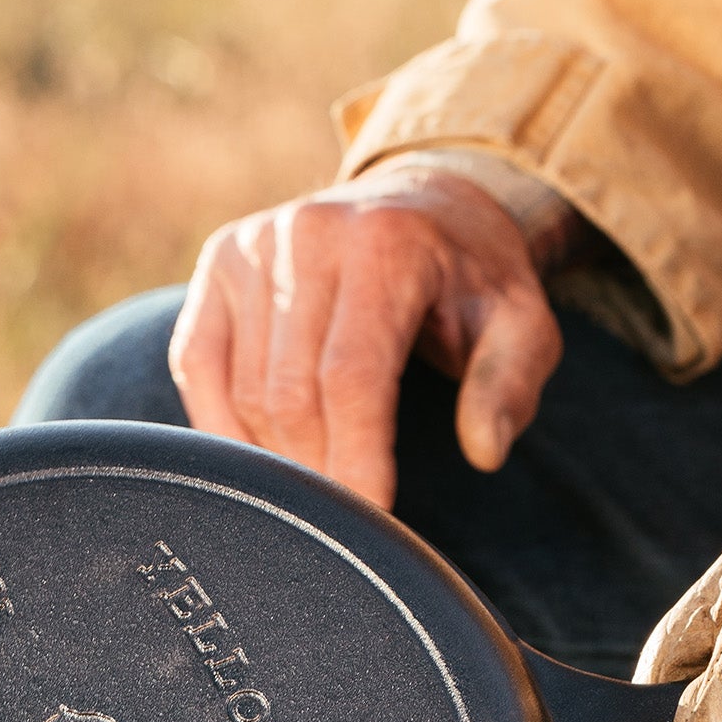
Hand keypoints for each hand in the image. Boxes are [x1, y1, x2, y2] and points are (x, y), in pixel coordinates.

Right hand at [168, 168, 563, 508]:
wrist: (423, 202)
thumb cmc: (472, 280)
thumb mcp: (523, 322)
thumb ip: (510, 382)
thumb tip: (483, 449)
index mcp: (386, 245)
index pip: (352, 377)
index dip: (356, 459)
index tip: (371, 519)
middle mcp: (308, 234)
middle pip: (290, 392)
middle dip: (318, 471)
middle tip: (347, 520)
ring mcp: (254, 245)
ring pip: (245, 388)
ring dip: (277, 457)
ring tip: (317, 489)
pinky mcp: (219, 262)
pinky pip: (197, 365)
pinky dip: (223, 426)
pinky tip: (263, 461)